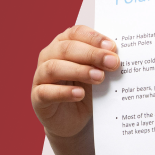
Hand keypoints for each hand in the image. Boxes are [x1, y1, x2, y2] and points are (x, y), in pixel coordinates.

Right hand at [31, 25, 119, 139]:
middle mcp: (48, 56)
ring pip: (54, 68)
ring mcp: (40, 77)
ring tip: (99, 77)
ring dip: (79, 71)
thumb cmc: (86, 90)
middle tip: (112, 62)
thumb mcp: (97, 74)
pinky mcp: (37, 98)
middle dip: (92, 54)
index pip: (76, 33)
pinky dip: (64, 92)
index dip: (94, 38)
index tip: (112, 46)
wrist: (73, 121)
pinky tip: (80, 94)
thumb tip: (117, 57)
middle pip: (66, 49)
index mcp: (63, 44)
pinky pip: (46, 92)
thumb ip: (103, 64)